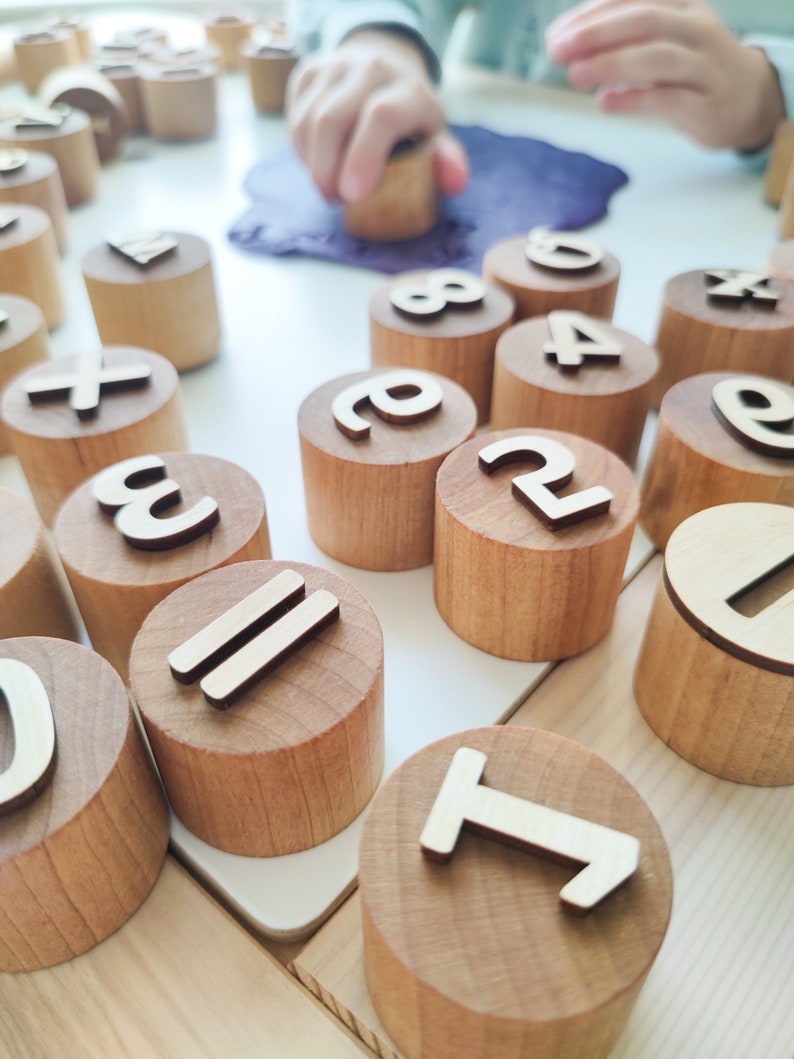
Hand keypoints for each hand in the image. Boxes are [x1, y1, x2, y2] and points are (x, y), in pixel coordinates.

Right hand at [287, 30, 468, 202]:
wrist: (384, 68)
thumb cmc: (411, 120)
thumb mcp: (434, 138)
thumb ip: (446, 161)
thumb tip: (455, 182)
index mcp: (408, 89)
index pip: (381, 116)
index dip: (364, 157)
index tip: (353, 196)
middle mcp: (371, 70)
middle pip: (332, 120)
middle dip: (326, 169)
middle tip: (334, 200)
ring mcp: (335, 68)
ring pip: (308, 122)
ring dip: (312, 165)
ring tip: (328, 186)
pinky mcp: (308, 73)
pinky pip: (295, 119)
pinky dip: (302, 152)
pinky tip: (318, 163)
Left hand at [546, 0, 784, 151]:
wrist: (747, 99)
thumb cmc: (688, 66)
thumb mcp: (661, 37)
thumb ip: (618, 36)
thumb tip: (563, 42)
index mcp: (683, 4)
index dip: (592, 14)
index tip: (557, 37)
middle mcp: (697, 29)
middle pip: (647, 20)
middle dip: (598, 33)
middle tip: (559, 51)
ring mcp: (706, 67)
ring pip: (659, 57)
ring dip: (612, 65)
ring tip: (575, 76)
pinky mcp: (707, 106)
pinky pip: (670, 98)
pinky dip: (634, 99)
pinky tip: (605, 103)